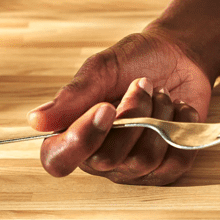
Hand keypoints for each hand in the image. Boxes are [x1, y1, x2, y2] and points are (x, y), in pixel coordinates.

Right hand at [27, 0, 219, 184]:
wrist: (178, 54)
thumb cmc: (135, 60)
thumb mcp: (103, 67)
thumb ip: (74, 94)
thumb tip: (37, 120)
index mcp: (75, 132)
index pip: (59, 161)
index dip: (82, 139)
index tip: (107, 106)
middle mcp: (101, 156)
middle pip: (108, 160)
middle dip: (133, 115)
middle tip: (143, 83)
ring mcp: (135, 165)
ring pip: (144, 161)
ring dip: (159, 117)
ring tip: (162, 94)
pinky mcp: (167, 163)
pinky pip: (176, 163)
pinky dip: (182, 128)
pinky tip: (180, 107)